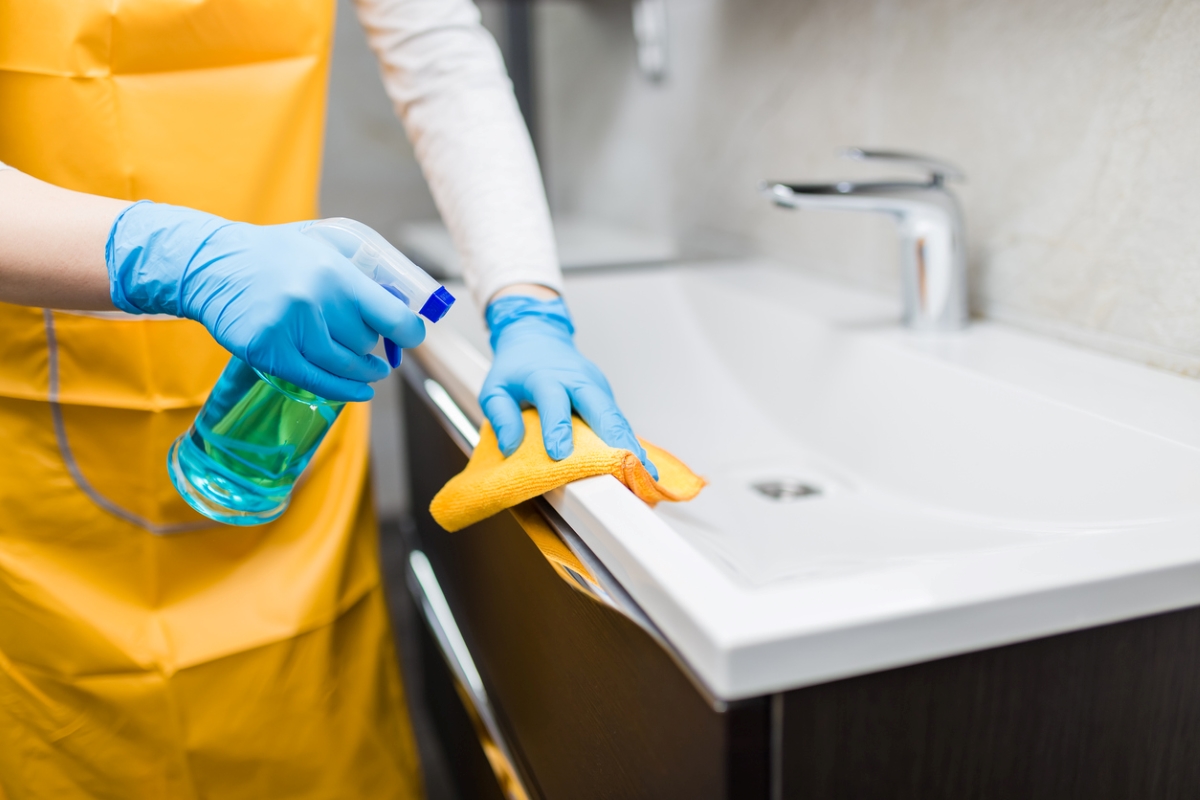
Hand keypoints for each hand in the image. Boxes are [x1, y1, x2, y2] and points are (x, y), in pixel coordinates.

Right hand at [106, 201, 424, 400]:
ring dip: (363, 371)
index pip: (392, 316)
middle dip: (371, 345)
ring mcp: (289, 329)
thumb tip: (406, 303)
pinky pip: (318, 381)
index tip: (411, 337)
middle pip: (367, 343)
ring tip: (371, 370)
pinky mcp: (269, 351)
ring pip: (346, 365)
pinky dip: (345, 391)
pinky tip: (361, 392)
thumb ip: (364, 271)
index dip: (409, 333)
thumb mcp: (325, 246)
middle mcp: (314, 301)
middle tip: (366, 341)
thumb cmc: (277, 255)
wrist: (212, 263)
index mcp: (336, 272)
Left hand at [479, 293, 657, 479]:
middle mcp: (577, 380)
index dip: (557, 427)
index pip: (554, 401)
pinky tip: (639, 462)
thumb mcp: (495, 387)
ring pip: (616, 416)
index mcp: (546, 376)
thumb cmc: (516, 367)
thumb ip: (501, 416)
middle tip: (628, 464)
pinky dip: (627, 440)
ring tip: (645, 471)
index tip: (559, 453)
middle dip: (615, 438)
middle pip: (601, 409)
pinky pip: (616, 419)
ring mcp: (595, 386)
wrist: (537, 336)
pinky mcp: (604, 394)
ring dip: (631, 443)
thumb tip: (510, 447)